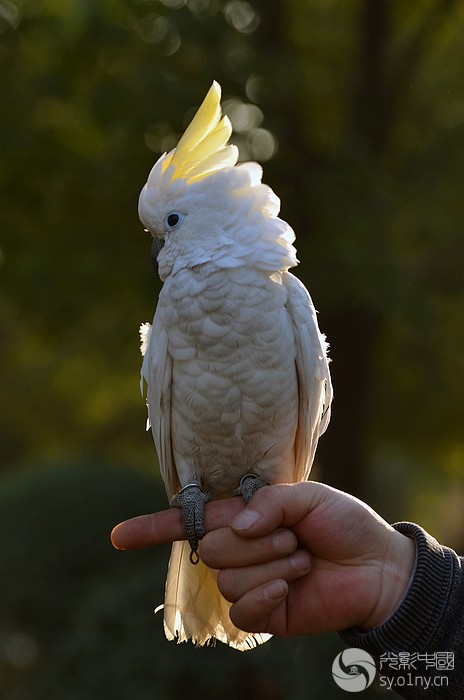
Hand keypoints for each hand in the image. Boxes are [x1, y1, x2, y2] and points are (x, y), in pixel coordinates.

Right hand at [111, 482, 415, 637]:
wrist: (375, 567)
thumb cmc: (342, 523)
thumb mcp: (308, 496)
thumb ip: (269, 502)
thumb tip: (238, 525)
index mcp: (243, 518)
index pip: (188, 523)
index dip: (152, 528)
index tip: (117, 536)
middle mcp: (239, 550)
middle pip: (213, 548)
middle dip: (259, 541)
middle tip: (294, 538)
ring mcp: (248, 583)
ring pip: (231, 578)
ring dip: (274, 565)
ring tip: (302, 559)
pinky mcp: (263, 613)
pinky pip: (243, 609)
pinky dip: (267, 594)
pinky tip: (290, 588)